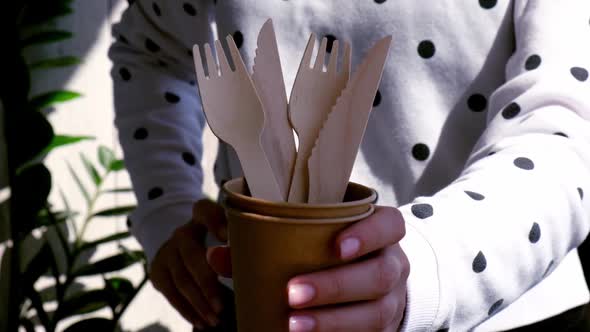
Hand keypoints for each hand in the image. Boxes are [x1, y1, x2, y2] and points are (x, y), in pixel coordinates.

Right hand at [150, 199, 231, 329]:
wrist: (185, 248)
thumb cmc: (218, 243)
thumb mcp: (227, 237)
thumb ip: (237, 246)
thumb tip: (247, 266)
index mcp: (202, 217)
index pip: (205, 211)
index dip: (214, 221)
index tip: (227, 236)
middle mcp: (182, 232)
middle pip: (192, 255)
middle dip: (206, 283)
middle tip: (221, 305)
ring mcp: (168, 251)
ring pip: (181, 279)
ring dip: (199, 303)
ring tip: (214, 319)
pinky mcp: (158, 270)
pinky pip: (171, 293)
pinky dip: (187, 310)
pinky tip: (201, 321)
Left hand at [287, 206, 408, 331]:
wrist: (370, 280)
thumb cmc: (334, 248)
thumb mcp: (322, 232)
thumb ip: (283, 234)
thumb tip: (226, 254)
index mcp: (384, 233)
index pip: (390, 225)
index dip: (368, 234)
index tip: (337, 247)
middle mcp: (394, 264)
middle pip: (380, 275)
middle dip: (335, 286)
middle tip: (293, 292)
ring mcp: (393, 299)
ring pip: (376, 312)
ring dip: (333, 321)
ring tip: (294, 324)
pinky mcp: (386, 328)